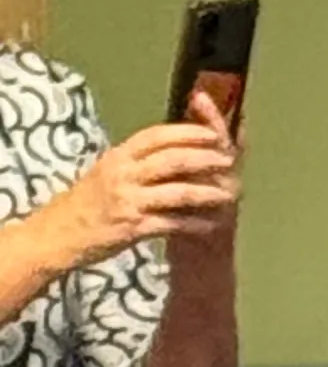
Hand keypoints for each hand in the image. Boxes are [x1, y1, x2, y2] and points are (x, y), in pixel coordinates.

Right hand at [45, 106, 239, 269]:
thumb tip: (164, 150)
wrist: (59, 234)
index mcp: (117, 157)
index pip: (156, 136)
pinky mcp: (133, 228)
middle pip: (171, 159)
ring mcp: (128, 201)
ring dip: (206, 192)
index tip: (211, 132)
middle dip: (204, 158)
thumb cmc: (84, 203)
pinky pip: (171, 223)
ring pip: (177, 191)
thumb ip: (133, 162)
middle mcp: (123, 174)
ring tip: (229, 193)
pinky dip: (194, 223)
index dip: (186, 132)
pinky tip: (211, 224)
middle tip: (228, 159)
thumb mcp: (105, 172)